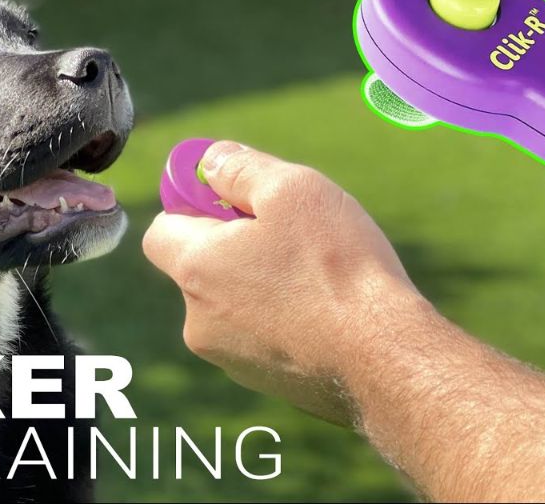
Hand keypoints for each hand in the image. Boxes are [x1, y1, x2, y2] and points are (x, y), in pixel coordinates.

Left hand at [143, 141, 430, 422]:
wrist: (385, 359)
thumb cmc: (337, 267)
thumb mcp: (291, 189)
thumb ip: (239, 168)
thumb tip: (210, 161)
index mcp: (195, 270)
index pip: (160, 231)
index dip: (191, 206)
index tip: (233, 198)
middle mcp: (199, 321)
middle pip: (201, 267)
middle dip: (235, 244)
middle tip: (289, 233)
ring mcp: (231, 359)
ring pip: (234, 303)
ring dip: (261, 283)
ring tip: (315, 275)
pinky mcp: (265, 382)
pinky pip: (262, 336)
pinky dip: (282, 319)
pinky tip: (325, 311)